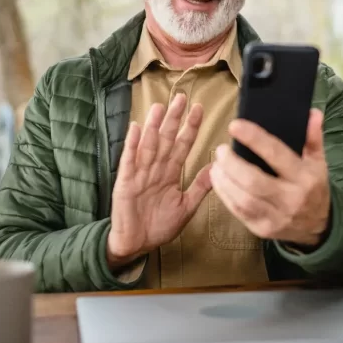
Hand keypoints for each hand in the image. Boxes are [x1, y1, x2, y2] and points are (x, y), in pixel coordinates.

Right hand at [106, 93, 212, 269]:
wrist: (137, 244)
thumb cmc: (159, 226)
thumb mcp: (186, 207)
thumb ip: (199, 187)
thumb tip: (216, 167)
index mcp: (170, 173)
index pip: (182, 145)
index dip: (190, 127)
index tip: (199, 109)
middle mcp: (155, 169)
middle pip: (165, 139)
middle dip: (173, 119)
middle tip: (181, 98)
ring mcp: (139, 173)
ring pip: (148, 145)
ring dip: (153, 126)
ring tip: (159, 107)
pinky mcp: (125, 182)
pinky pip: (129, 160)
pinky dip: (132, 145)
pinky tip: (136, 128)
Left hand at [210, 109, 329, 247]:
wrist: (318, 226)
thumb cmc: (313, 186)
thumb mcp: (318, 161)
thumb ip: (313, 137)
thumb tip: (312, 112)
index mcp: (305, 178)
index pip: (277, 155)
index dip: (254, 139)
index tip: (234, 125)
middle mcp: (291, 199)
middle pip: (254, 181)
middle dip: (231, 163)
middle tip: (220, 149)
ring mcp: (275, 217)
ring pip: (243, 199)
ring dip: (224, 179)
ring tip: (216, 163)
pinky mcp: (262, 229)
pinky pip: (238, 212)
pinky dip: (224, 194)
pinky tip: (218, 180)